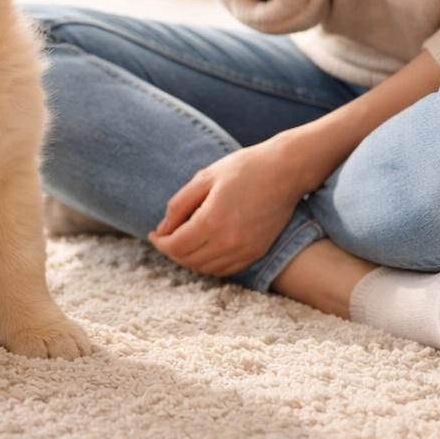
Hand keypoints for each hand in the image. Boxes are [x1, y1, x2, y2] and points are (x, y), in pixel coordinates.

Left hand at [146, 133, 319, 278]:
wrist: (286, 171)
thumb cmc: (244, 168)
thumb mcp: (204, 178)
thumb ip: (179, 205)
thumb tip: (162, 229)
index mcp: (213, 220)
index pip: (175, 246)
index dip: (160, 242)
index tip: (153, 234)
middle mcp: (229, 242)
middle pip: (188, 260)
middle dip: (171, 251)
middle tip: (165, 237)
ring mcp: (245, 250)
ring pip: (206, 269)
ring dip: (189, 260)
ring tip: (183, 242)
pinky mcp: (257, 253)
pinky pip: (226, 270)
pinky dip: (209, 265)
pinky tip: (204, 249)